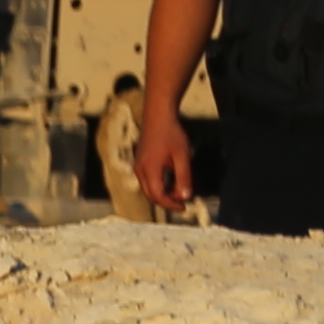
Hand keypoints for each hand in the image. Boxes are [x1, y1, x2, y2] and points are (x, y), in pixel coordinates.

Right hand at [134, 99, 196, 217]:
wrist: (157, 116)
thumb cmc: (172, 134)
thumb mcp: (182, 156)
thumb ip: (184, 177)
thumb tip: (186, 196)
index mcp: (150, 170)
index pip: (158, 195)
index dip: (171, 204)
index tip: (184, 206)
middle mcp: (140, 171)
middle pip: (151, 196)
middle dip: (166, 201)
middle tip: (182, 202)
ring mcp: (137, 167)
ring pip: (148, 190)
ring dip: (162, 194)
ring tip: (178, 192)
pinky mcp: (139, 163)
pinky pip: (146, 181)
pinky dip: (157, 186)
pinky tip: (169, 181)